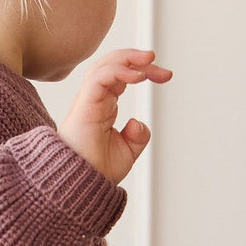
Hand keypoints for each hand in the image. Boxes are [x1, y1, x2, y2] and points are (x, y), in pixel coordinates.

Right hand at [57, 48, 172, 184]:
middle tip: (158, 62)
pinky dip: (119, 71)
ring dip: (128, 58)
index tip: (165, 76)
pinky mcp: (84, 104)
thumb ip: (137, 136)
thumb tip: (138, 122)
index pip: (121, 77)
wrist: (80, 187)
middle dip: (137, 59)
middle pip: (113, 65)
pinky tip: (137, 76)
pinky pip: (99, 77)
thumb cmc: (95, 171)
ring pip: (104, 65)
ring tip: (149, 59)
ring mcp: (88, 101)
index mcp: (102, 106)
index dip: (143, 71)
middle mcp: (94, 100)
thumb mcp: (126, 152)